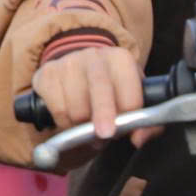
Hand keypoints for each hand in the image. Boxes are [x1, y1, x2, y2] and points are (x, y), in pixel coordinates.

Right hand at [31, 43, 155, 146]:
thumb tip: (138, 139)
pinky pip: (57, 109)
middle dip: (103, 115)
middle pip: (100, 88)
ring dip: (83, 126)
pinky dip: (65, 123)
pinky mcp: (47, 73)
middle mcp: (95, 56)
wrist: (78, 68)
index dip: (128, 115)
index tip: (125, 131)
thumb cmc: (111, 90)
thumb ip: (148, 125)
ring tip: (88, 127)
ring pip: (76, 106)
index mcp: (121, 59)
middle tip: (105, 136)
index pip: (129, 91)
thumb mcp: (134, 100)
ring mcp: (68, 62)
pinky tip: (71, 120)